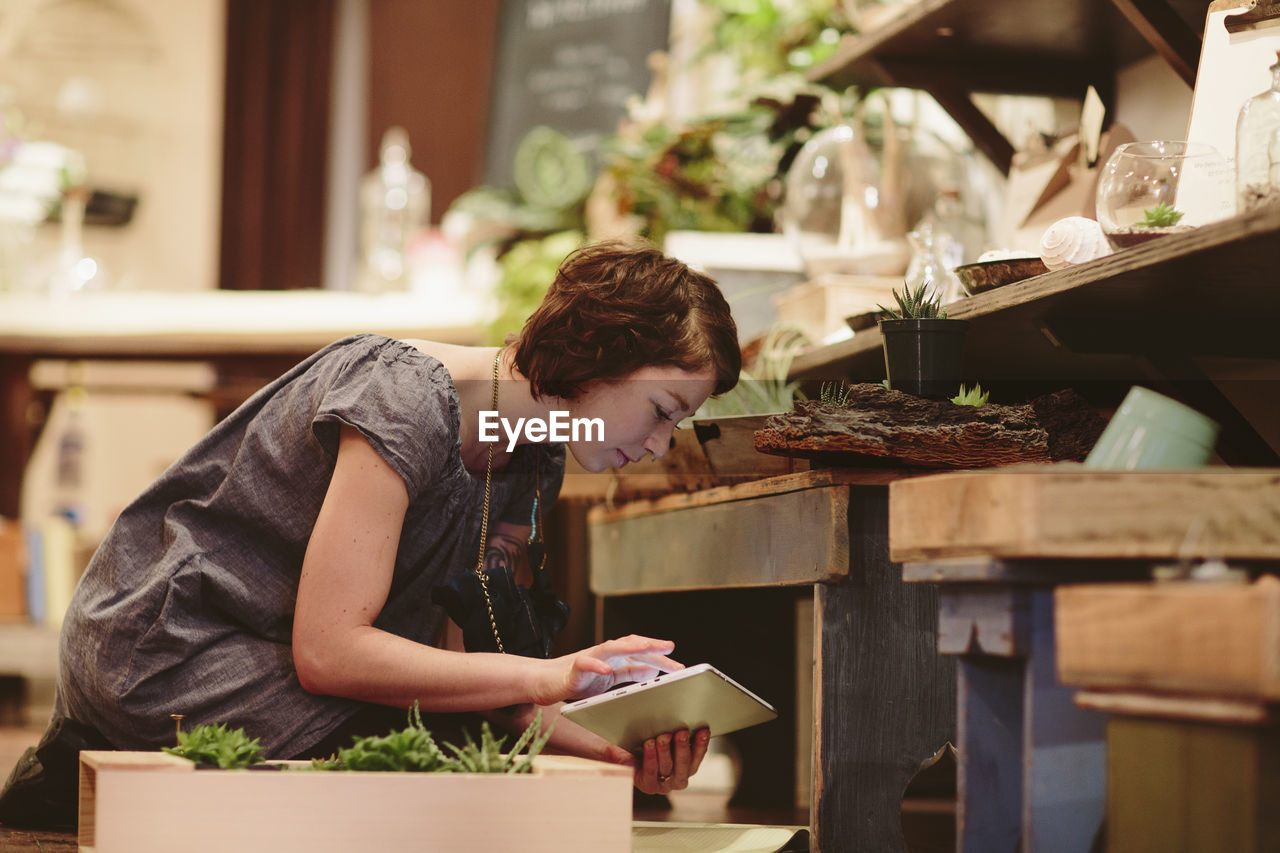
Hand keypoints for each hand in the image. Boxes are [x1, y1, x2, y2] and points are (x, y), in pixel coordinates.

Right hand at [532, 635, 681, 704]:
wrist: (544, 682)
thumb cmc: (577, 680)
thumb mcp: (609, 679)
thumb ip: (628, 673)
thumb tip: (651, 669)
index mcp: (614, 659)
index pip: (640, 655)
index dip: (659, 657)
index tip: (678, 664)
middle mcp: (604, 654)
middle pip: (631, 646)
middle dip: (651, 647)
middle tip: (671, 649)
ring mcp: (589, 658)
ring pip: (611, 647)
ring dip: (629, 646)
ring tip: (647, 647)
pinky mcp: (574, 668)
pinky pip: (585, 664)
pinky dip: (596, 665)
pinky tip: (606, 669)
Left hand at [634, 728, 709, 794]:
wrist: (625, 755)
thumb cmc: (646, 744)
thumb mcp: (666, 739)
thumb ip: (677, 734)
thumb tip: (688, 721)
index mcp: (687, 767)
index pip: (697, 757)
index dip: (701, 744)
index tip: (703, 731)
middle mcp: (678, 779)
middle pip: (684, 765)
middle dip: (684, 747)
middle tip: (682, 733)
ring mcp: (663, 785)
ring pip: (667, 767)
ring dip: (666, 750)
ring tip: (663, 736)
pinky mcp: (648, 785)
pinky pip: (650, 771)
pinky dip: (651, 757)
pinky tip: (649, 745)